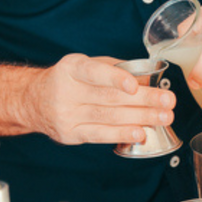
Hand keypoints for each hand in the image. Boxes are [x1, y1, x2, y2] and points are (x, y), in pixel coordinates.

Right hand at [28, 54, 175, 144]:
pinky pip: (99, 135)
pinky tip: (140, 133)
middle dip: (143, 101)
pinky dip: (122, 134)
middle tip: (167, 102)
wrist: (34, 101)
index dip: (115, 78)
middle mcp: (66, 91)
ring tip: (162, 118)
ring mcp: (66, 115)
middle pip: (109, 98)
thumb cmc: (69, 80)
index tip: (136, 85)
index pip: (94, 72)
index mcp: (72, 68)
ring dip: (140, 119)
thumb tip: (148, 80)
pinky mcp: (70, 134)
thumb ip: (115, 70)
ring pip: (108, 118)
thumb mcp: (86, 65)